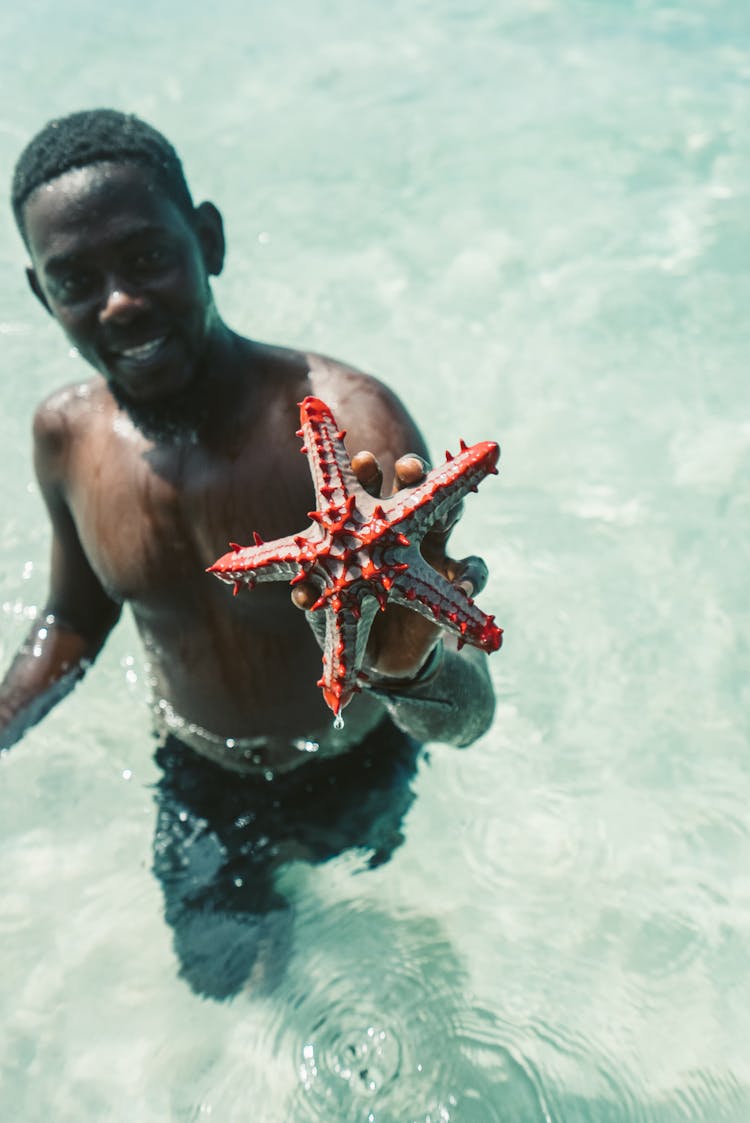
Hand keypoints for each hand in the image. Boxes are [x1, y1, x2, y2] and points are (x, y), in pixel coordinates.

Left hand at [291, 450, 488, 682]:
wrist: (377, 655)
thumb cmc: (345, 614)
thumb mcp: (323, 606)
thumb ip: (312, 595)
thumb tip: (300, 594)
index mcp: (367, 526)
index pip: (370, 489)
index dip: (369, 471)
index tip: (365, 462)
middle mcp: (403, 530)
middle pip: (413, 488)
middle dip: (413, 471)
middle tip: (408, 468)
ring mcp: (431, 553)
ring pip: (451, 514)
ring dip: (453, 508)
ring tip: (449, 515)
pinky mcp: (454, 583)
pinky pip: (474, 573)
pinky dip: (473, 577)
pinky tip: (465, 587)